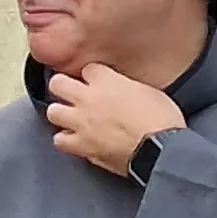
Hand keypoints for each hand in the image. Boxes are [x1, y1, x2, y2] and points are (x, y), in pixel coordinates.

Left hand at [45, 65, 185, 176]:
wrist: (160, 148)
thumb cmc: (162, 121)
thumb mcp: (148, 91)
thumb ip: (128, 88)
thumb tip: (125, 92)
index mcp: (108, 81)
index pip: (88, 69)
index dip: (92, 76)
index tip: (96, 81)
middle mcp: (89, 98)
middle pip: (58, 83)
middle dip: (62, 87)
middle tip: (70, 93)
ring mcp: (82, 122)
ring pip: (53, 111)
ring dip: (61, 114)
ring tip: (70, 118)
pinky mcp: (82, 145)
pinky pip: (60, 141)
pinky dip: (66, 141)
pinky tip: (74, 141)